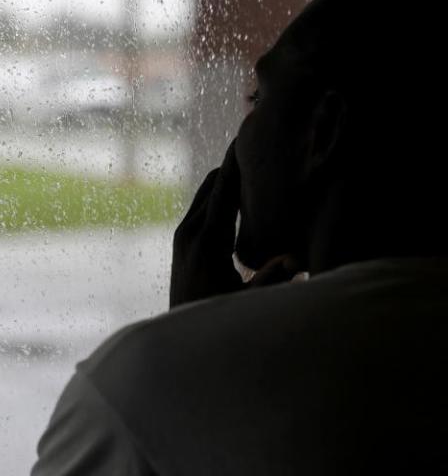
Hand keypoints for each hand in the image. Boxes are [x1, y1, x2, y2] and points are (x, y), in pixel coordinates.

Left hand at [170, 140, 298, 307]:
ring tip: (248, 158)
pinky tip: (237, 189)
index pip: (224, 192)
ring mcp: (183, 235)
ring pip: (206, 194)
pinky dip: (218, 193)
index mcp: (207, 241)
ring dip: (226, 177)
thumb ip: (270, 279)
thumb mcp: (246, 300)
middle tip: (254, 138)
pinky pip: (202, 206)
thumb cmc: (218, 317)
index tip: (245, 138)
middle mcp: (190, 232)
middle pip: (213, 185)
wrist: (181, 337)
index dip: (235, 165)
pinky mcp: (181, 241)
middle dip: (232, 164)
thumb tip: (294, 259)